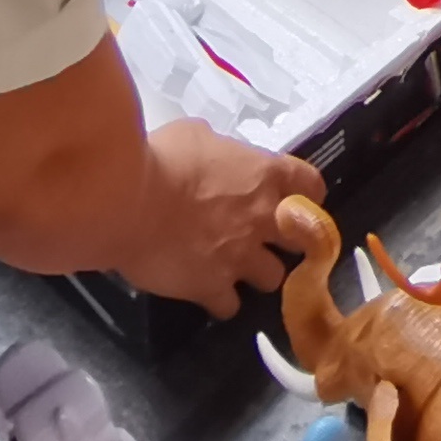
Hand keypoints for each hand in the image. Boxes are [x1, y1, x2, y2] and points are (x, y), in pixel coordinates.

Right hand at [122, 120, 323, 315]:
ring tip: (231, 267)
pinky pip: (230, 306)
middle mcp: (264, 218)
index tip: (294, 201)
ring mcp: (242, 257)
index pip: (312, 186)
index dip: (306, 196)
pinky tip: (204, 289)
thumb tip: (215, 156)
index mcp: (266, 174)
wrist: (128, 201)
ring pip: (273, 278)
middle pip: (302, 240)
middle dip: (286, 240)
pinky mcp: (213, 288)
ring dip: (255, 273)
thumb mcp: (195, 135)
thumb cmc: (162, 158)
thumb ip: (218, 149)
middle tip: (262, 238)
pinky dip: (219, 300)